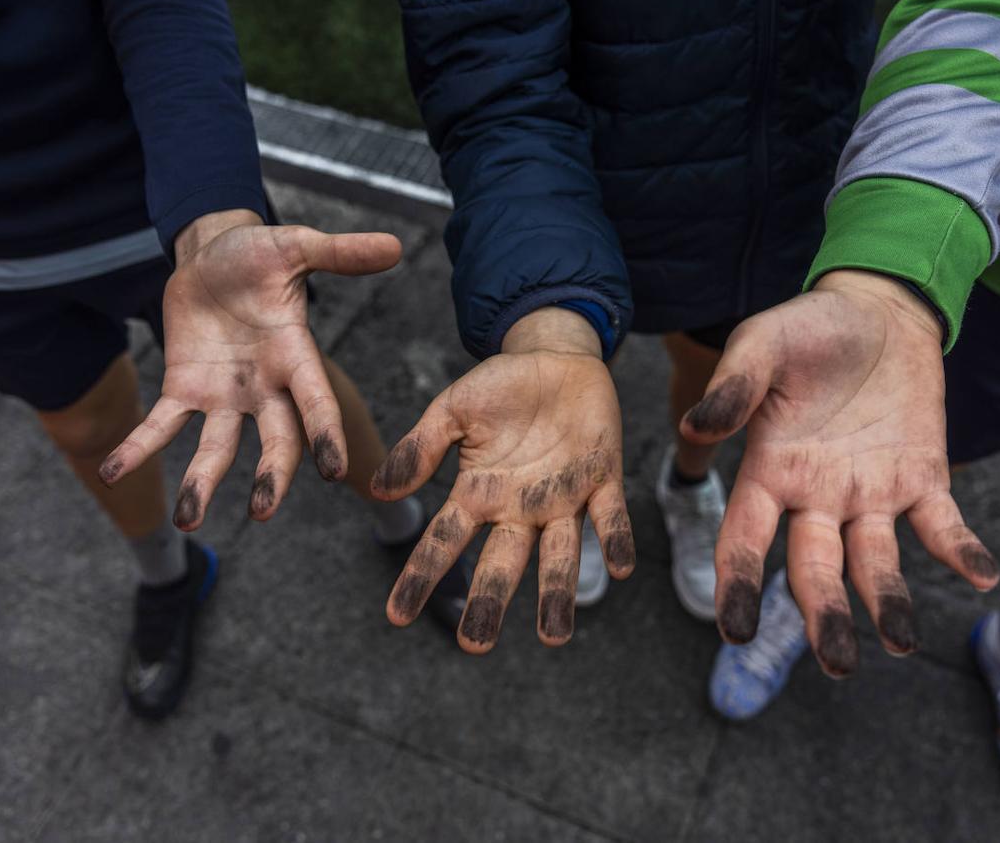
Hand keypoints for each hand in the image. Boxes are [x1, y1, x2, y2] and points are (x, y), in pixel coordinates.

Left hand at [99, 209, 401, 528]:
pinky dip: (138, 447)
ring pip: (218, 448)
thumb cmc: (258, 253)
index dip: (326, 435)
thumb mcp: (295, 247)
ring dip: (203, 483)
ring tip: (186, 520)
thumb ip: (339, 253)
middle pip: (276, 441)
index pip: (316, 403)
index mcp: (296, 358)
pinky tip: (112, 471)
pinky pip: (161, 426)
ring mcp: (224, 396)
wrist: (210, 255)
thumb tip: (395, 245)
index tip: (334, 470)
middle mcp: (265, 388)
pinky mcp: (184, 391)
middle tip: (262, 511)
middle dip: (271, 476)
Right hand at [372, 307, 633, 652]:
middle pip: (502, 562)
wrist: (555, 355)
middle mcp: (519, 507)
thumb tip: (380, 490)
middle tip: (476, 644)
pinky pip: (610, 516)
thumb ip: (421, 448)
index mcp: (479, 493)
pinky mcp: (602, 478)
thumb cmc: (500, 386)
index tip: (396, 616)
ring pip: (559, 554)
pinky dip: (615, 540)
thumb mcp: (453, 409)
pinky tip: (618, 569)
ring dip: (558, 592)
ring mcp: (563, 498)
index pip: (445, 542)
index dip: (421, 577)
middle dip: (490, 601)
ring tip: (555, 635)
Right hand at [681, 270, 999, 676]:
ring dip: (887, 603)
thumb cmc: (808, 328)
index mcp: (769, 473)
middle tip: (836, 663)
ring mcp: (870, 494)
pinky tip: (975, 574)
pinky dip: (957, 550)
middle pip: (815, 570)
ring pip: (874, 562)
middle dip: (823, 617)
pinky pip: (940, 526)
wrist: (879, 310)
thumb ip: (734, 387)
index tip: (736, 629)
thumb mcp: (762, 344)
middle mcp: (816, 498)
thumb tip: (697, 427)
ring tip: (901, 643)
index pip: (746, 540)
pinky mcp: (922, 480)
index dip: (739, 584)